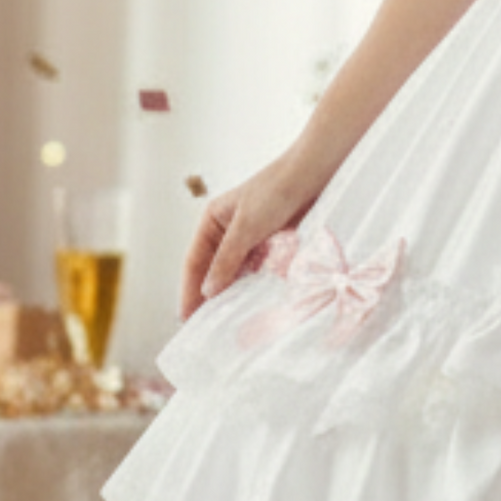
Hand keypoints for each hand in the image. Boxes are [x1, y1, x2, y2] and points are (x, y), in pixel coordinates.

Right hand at [184, 150, 331, 316]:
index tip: (186, 317)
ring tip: (228, 321)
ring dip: (233, 293)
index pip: (194, 262)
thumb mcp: (246, 227)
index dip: (189, 290)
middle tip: (205, 326)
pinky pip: (259, 270)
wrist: (314, 174)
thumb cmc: (276, 191)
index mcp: (213, 221)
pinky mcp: (273, 243)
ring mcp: (251, 237)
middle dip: (210, 296)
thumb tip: (208, 291)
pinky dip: (255, 285)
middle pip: (214, 270)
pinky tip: (254, 303)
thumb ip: (227, 260)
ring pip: (237, 272)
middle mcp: (228, 230)